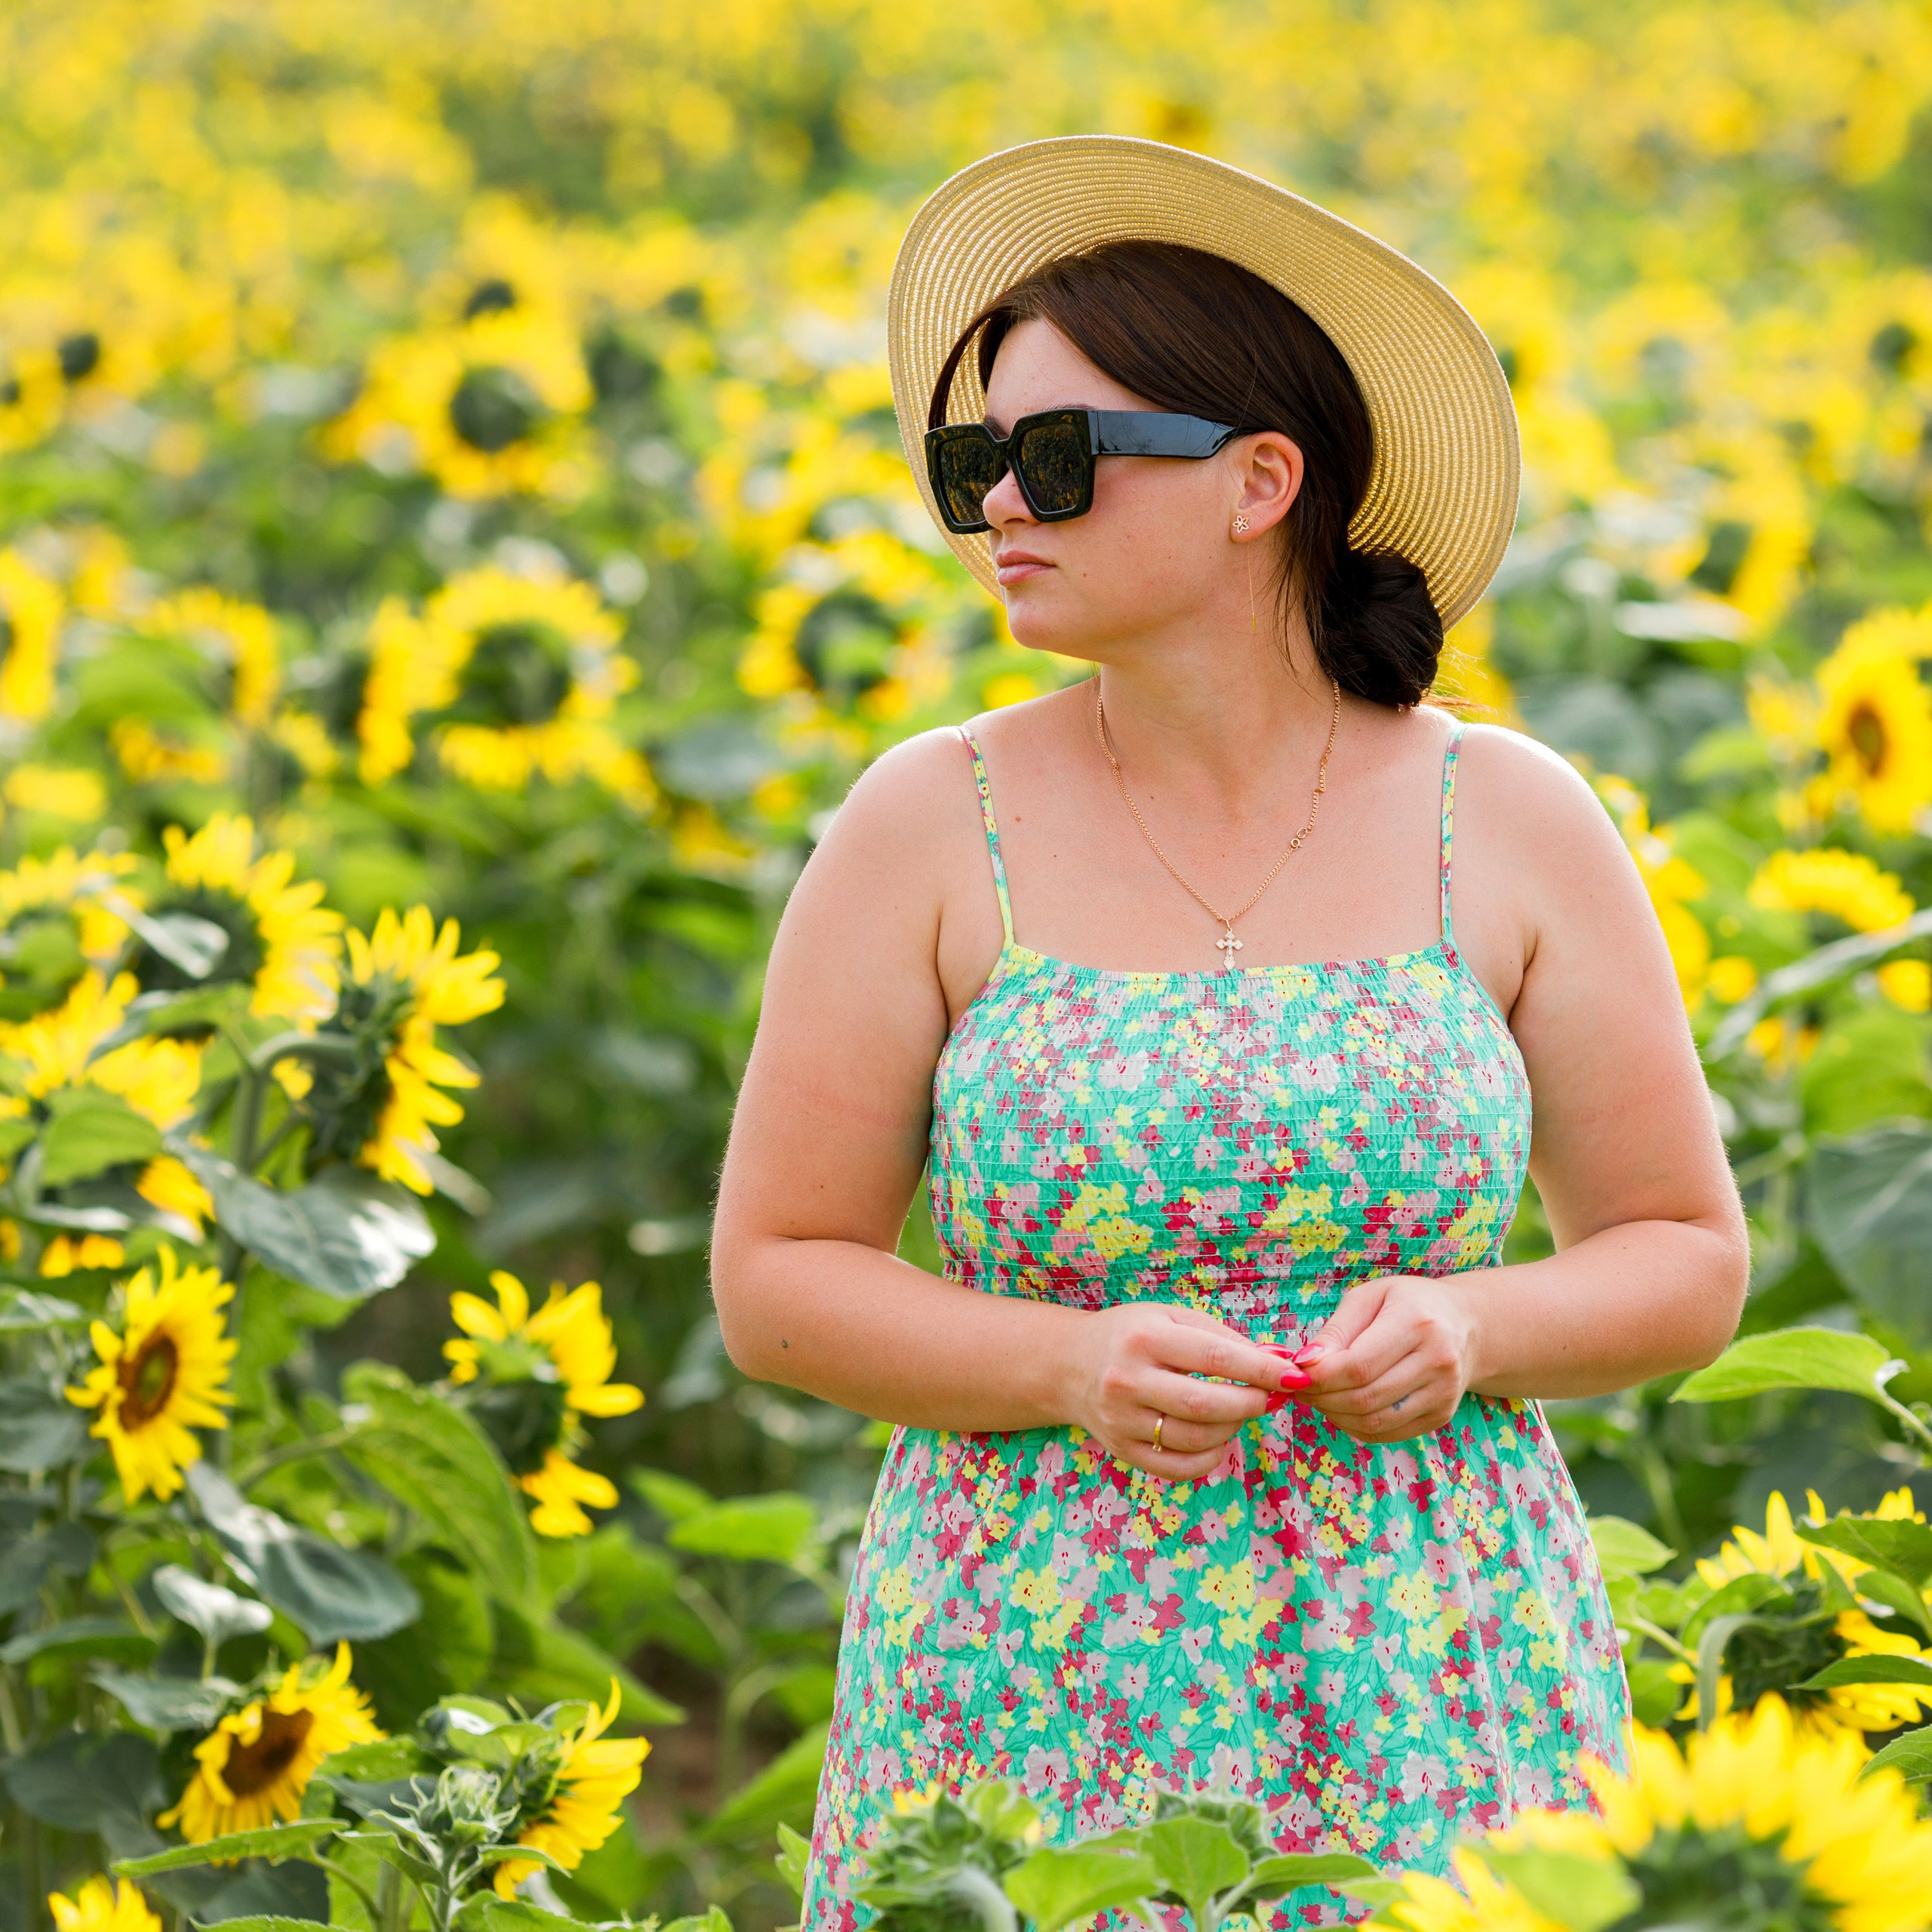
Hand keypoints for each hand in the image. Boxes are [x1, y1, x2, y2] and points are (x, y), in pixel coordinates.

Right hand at [1066, 1302, 1303, 1480]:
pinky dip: (1210, 1457)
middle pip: (1205, 1405)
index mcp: (1144, 1338)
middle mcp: (1128, 1380)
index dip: (1262, 1370)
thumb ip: (1224, 1339)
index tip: (1295, 1376)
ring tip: (1240, 1412)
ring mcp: (1122, 1420)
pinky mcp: (1123, 1451)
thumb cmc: (1131, 1335)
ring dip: (1233, 1429)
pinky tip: (1218, 1438)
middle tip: (1272, 1397)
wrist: (1069, 1365)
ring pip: (1195, 1439)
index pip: (1215, 1358)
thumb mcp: (1171, 1318)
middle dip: (1251, 1404)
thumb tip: (1278, 1361)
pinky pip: (1178, 1468)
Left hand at [1292, 1274, 1477, 1443]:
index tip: (1295, 1373)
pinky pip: (1386, 1433)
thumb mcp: (1369, 1298)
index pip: (1358, 1365)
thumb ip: (1335, 1331)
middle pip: (1365, 1398)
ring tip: (1318, 1396)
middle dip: (1322, 1397)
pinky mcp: (1441, 1416)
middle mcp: (1437, 1360)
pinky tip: (1342, 1408)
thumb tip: (1304, 1364)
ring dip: (1335, 1415)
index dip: (1320, 1376)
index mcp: (1417, 1322)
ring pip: (1374, 1422)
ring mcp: (1444, 1393)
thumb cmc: (1407, 1303)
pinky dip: (1355, 1426)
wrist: (1465, 1324)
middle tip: (1300, 1387)